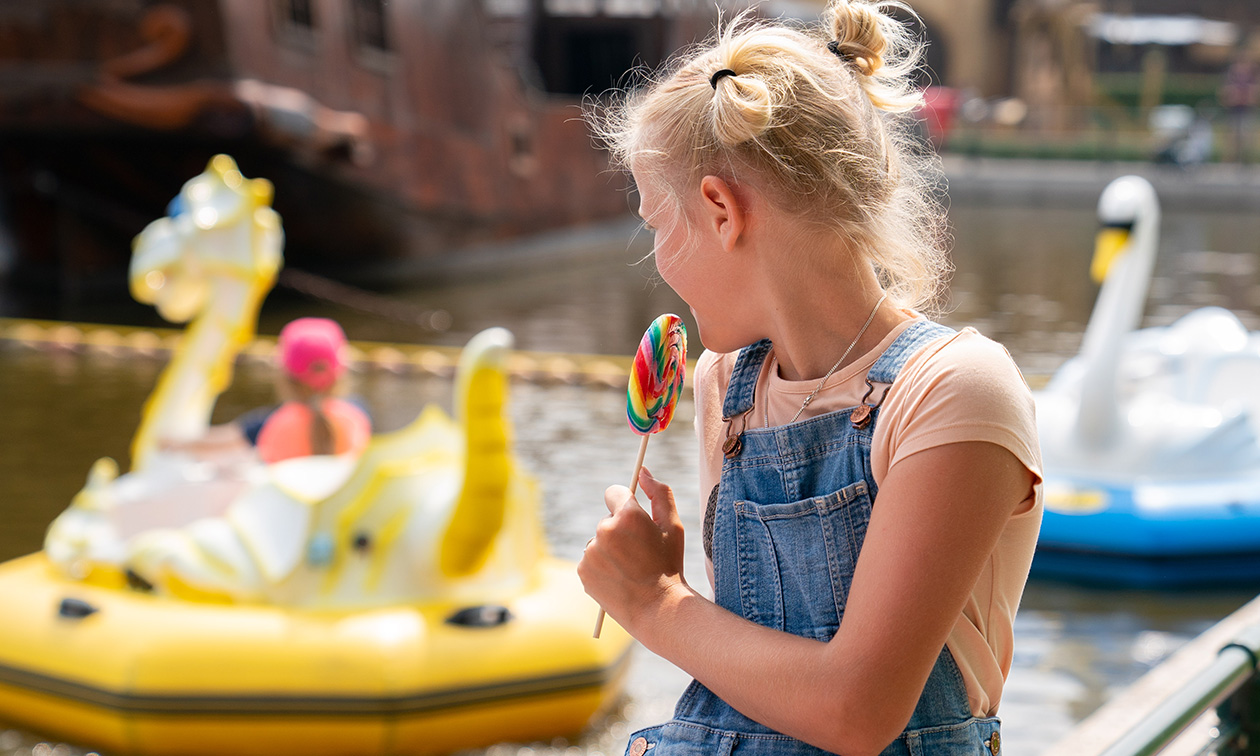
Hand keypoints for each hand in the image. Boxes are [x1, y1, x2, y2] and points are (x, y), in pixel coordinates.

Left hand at [577, 467, 687, 632]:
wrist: (657, 609)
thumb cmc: (669, 565)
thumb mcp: (673, 526)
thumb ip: (659, 493)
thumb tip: (643, 471)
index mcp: (628, 515)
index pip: (615, 492)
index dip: (625, 504)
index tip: (633, 517)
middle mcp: (605, 529)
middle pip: (608, 519)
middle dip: (620, 530)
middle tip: (638, 552)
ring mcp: (591, 551)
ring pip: (599, 540)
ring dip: (610, 548)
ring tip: (630, 568)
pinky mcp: (583, 569)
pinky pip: (590, 559)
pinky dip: (601, 566)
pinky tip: (619, 578)